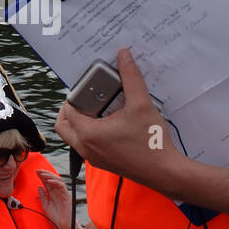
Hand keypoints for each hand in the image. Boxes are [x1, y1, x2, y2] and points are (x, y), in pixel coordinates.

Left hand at [36, 168, 72, 228]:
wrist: (62, 224)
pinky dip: (55, 182)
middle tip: (38, 170)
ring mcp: (62, 193)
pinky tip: (48, 181)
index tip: (36, 172)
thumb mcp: (45, 205)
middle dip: (45, 174)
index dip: (42, 176)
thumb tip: (39, 187)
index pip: (47, 182)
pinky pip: (61, 186)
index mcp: (52, 194)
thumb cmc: (55, 217)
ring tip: (42, 174)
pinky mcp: (66, 195)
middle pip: (52, 179)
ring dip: (49, 176)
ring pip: (57, 180)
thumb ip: (42, 196)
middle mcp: (57, 192)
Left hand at [55, 49, 180, 193]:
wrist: (165, 172)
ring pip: (73, 138)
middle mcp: (86, 148)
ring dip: (78, 122)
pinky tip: (110, 123)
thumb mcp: (142, 104)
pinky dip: (89, 133)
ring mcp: (93, 158)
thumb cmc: (152, 143)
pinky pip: (85, 146)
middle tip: (85, 98)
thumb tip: (124, 56)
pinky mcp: (103, 163)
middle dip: (69, 110)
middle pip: (63, 127)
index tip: (88, 86)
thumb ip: (131, 78)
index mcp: (89, 134)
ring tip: (98, 108)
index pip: (68, 110)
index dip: (74, 95)